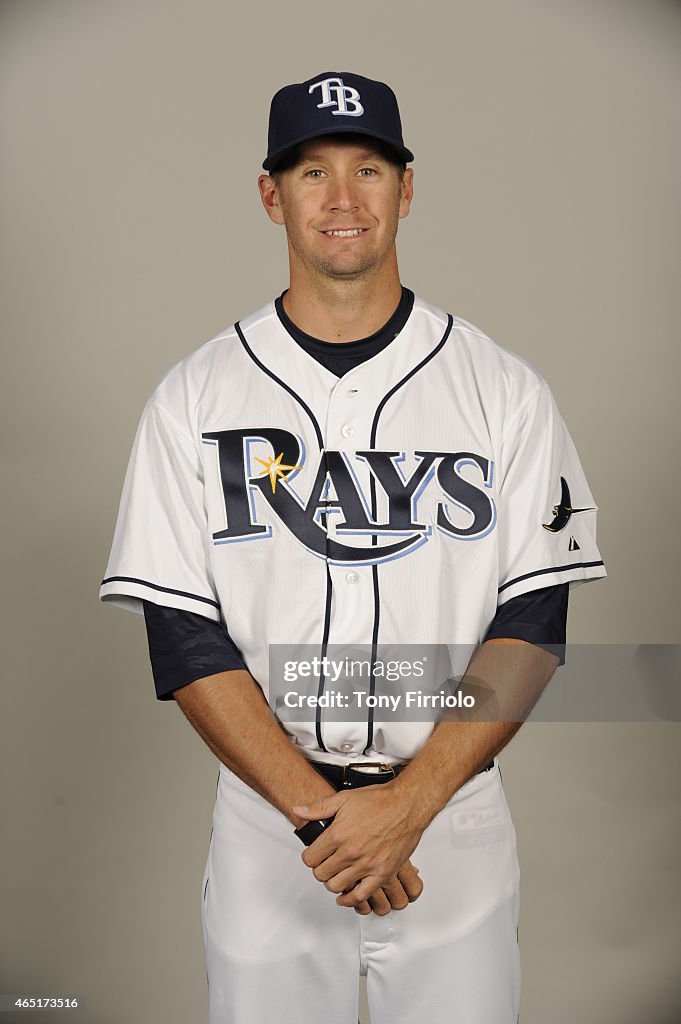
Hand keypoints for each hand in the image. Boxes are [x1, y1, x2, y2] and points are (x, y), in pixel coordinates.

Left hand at [292, 783, 424, 909]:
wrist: (406, 806)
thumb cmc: (379, 801)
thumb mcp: (344, 798)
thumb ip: (318, 808)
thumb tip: (299, 811)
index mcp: (338, 834)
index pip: (310, 858)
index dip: (310, 856)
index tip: (314, 854)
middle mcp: (350, 852)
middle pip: (321, 874)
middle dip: (320, 868)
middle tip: (325, 863)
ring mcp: (366, 865)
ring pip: (336, 886)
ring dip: (332, 882)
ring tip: (336, 873)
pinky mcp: (381, 874)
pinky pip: (360, 896)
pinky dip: (349, 900)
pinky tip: (346, 895)